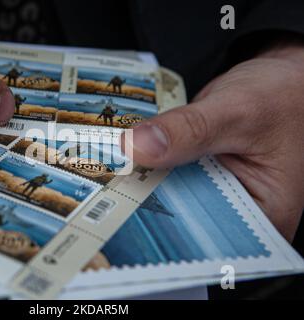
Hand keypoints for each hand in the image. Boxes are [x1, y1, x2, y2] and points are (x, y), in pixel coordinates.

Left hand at [122, 42, 303, 240]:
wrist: (283, 78)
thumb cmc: (283, 95)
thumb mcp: (239, 110)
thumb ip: (190, 130)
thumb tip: (135, 147)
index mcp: (265, 214)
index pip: (206, 237)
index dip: (162, 227)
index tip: (119, 213)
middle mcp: (238, 212)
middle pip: (183, 220)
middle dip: (145, 205)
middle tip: (100, 192)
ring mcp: (216, 193)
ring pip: (172, 196)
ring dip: (142, 183)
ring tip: (103, 175)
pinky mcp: (199, 174)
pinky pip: (169, 174)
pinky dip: (150, 165)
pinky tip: (124, 159)